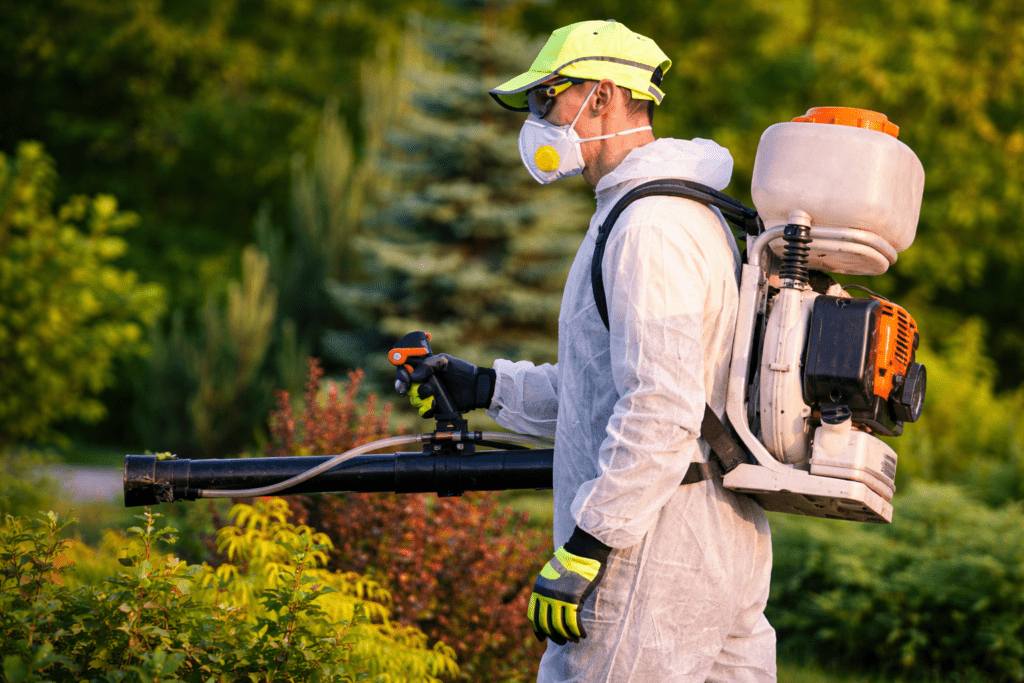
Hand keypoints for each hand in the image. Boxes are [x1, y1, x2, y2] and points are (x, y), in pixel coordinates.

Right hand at [394, 353, 495, 417]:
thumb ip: (428, 365)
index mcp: (424, 369)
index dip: (402, 376)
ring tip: (433, 393)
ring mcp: (429, 395)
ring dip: (420, 397)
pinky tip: (434, 403)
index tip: (405, 380)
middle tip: (415, 388)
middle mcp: (424, 382)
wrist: (476, 387)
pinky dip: (426, 409)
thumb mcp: (445, 361)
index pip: (406, 371)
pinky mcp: (434, 407)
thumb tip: (414, 377)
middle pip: (407, 387)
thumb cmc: (462, 371)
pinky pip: (423, 412)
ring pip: (414, 400)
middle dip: (409, 388)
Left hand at [527, 527, 611, 644]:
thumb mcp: (551, 574)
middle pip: (546, 624)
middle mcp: (545, 594)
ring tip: (574, 639)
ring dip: (567, 636)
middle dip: (554, 636)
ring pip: (559, 626)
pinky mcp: (572, 598)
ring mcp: (558, 597)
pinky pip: (573, 622)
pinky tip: (582, 634)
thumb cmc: (571, 562)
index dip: (537, 629)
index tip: (542, 638)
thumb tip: (550, 609)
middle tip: (563, 642)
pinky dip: (577, 631)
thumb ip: (548, 590)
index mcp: (538, 588)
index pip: (532, 615)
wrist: (583, 551)